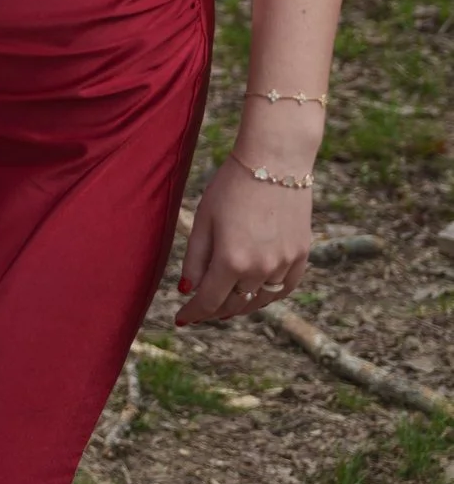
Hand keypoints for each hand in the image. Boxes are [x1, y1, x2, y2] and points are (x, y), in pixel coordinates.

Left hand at [174, 154, 315, 325]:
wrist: (275, 163)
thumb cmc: (230, 187)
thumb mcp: (203, 220)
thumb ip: (195, 258)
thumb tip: (188, 290)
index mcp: (232, 260)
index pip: (209, 301)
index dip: (194, 313)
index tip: (181, 319)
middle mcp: (261, 269)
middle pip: (234, 304)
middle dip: (214, 310)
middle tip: (200, 311)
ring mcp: (285, 264)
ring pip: (260, 300)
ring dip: (241, 305)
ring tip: (225, 305)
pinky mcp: (301, 256)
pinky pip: (284, 288)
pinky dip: (268, 295)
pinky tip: (255, 294)